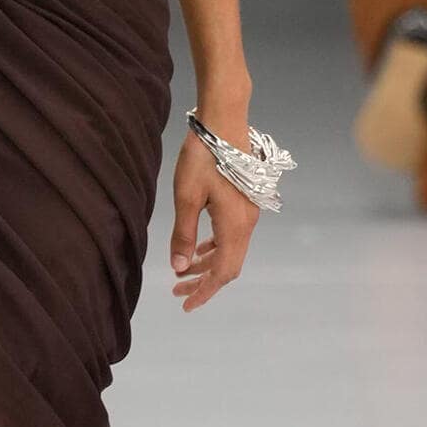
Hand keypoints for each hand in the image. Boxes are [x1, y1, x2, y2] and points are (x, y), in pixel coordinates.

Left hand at [169, 123, 259, 310]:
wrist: (224, 121)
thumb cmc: (204, 156)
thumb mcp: (186, 196)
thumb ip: (183, 234)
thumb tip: (179, 267)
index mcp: (234, 226)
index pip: (222, 272)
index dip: (204, 292)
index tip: (185, 305)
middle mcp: (247, 223)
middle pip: (229, 266)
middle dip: (204, 281)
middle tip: (177, 290)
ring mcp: (249, 212)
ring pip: (231, 250)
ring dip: (208, 264)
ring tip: (183, 271)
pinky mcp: (246, 202)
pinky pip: (232, 236)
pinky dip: (215, 247)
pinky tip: (200, 247)